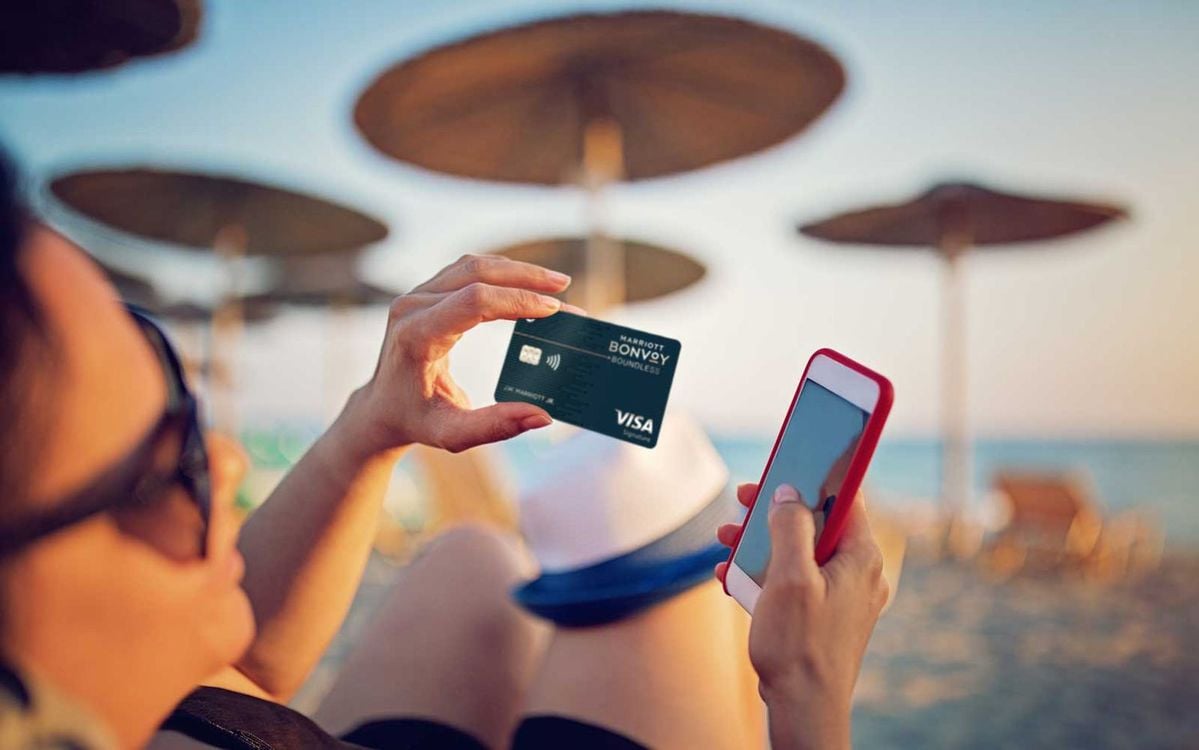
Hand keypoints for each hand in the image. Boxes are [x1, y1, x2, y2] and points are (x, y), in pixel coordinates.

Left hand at [350, 254, 582, 453]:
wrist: (381, 407)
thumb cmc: (415, 420)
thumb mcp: (452, 433)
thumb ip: (495, 426)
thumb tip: (543, 417)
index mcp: (417, 336)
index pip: (473, 302)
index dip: (516, 301)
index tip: (553, 310)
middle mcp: (413, 307)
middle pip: (475, 273)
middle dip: (524, 277)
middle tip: (563, 286)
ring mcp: (417, 295)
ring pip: (473, 266)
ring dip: (515, 270)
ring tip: (553, 284)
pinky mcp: (426, 293)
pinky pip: (466, 271)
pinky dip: (500, 274)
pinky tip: (526, 284)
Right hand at [716, 483, 887, 749]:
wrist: (805, 709)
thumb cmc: (799, 646)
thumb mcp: (789, 577)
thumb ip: (790, 526)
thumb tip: (788, 492)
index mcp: (861, 557)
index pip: (846, 496)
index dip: (814, 474)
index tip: (788, 460)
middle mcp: (860, 573)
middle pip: (818, 522)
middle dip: (775, 512)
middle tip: (742, 503)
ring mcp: (844, 595)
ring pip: (803, 551)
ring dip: (763, 542)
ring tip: (728, 541)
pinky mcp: (826, 614)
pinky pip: (797, 579)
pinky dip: (767, 572)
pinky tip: (732, 576)